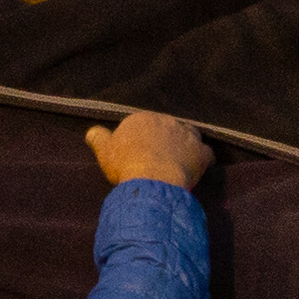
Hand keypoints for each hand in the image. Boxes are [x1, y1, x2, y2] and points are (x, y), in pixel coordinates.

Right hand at [85, 109, 208, 191]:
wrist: (151, 180)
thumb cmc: (126, 165)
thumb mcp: (105, 152)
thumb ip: (98, 138)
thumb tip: (91, 132)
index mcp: (142, 119)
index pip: (143, 126)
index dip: (141, 141)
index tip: (138, 155)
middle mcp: (166, 121)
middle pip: (166, 129)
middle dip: (164, 141)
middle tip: (157, 161)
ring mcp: (186, 134)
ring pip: (188, 136)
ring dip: (185, 146)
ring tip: (178, 163)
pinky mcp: (200, 152)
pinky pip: (206, 153)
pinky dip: (203, 159)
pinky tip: (199, 168)